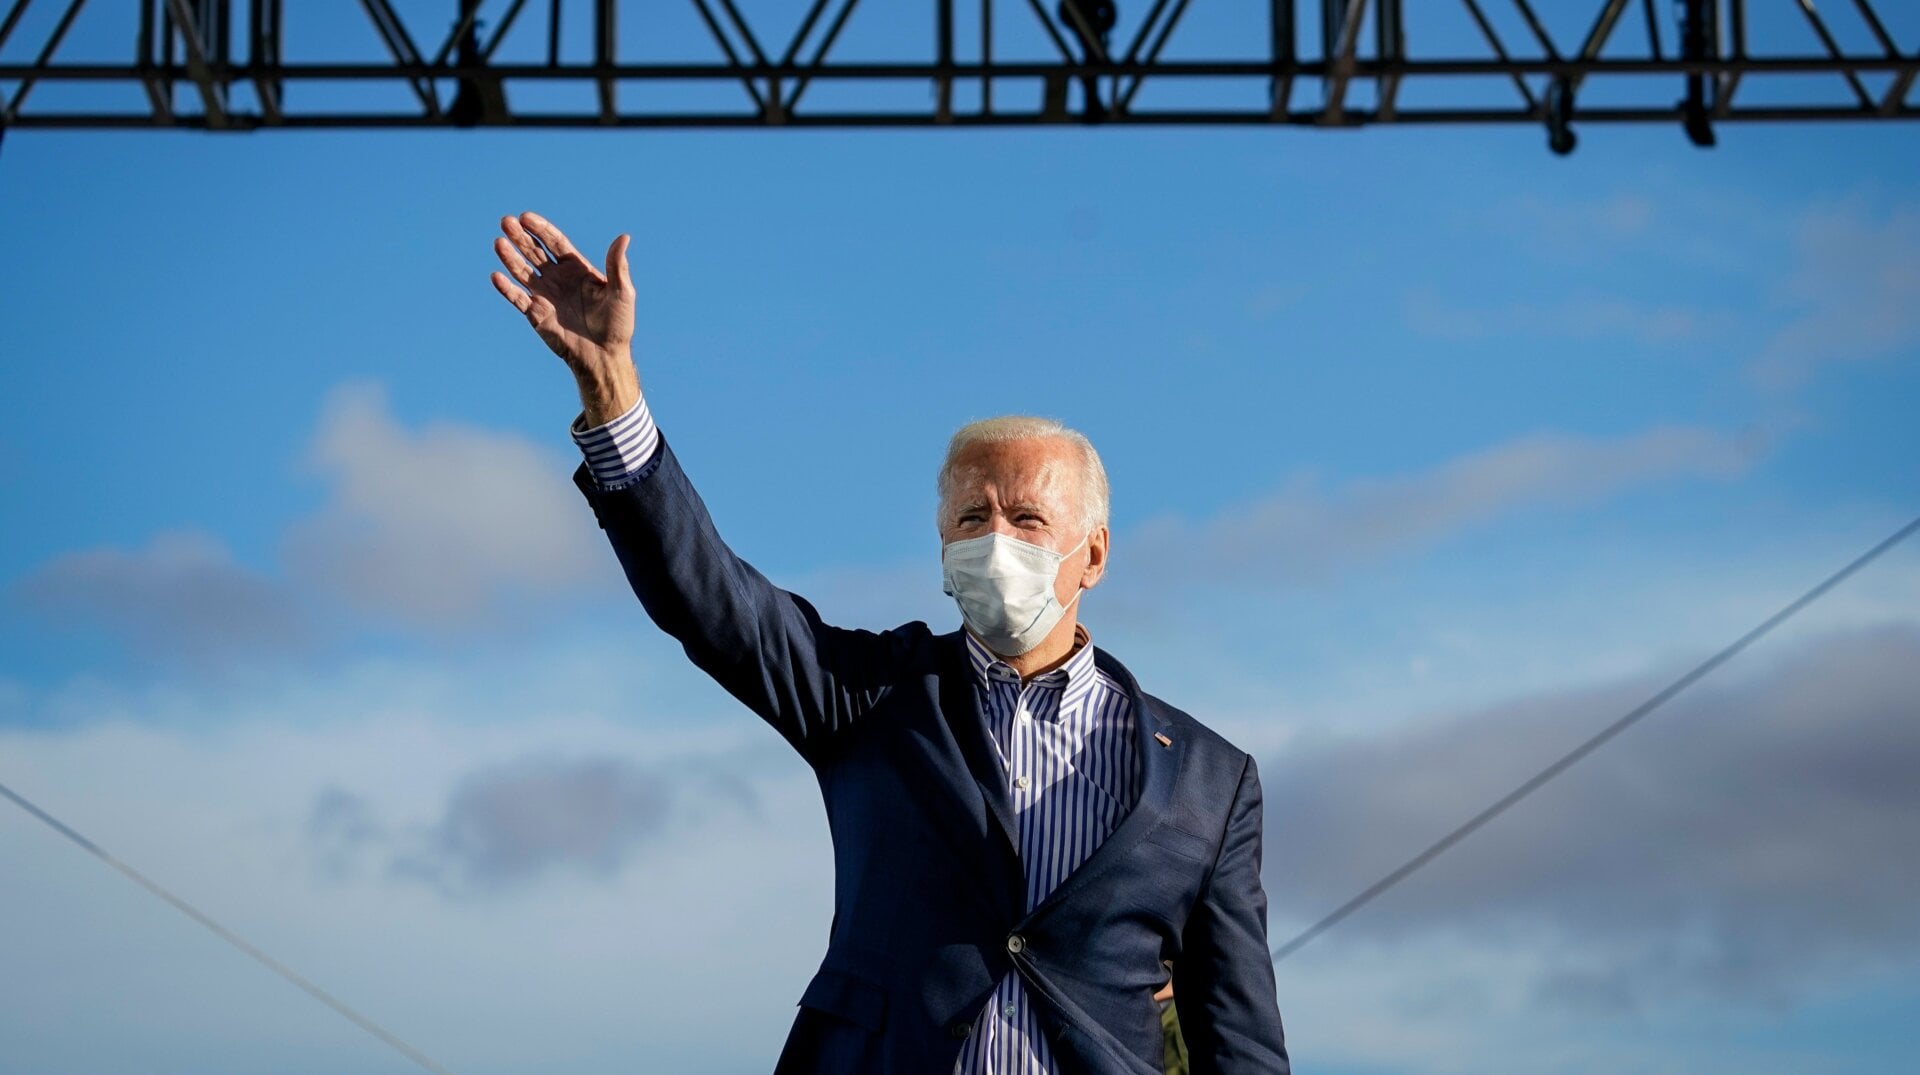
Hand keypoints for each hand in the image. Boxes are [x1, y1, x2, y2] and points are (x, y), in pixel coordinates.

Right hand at [490, 211, 638, 422]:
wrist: (604, 355)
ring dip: (509, 257)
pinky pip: (517, 299)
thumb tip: (624, 237)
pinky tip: (496, 276)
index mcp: (576, 268)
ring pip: (522, 271)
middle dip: (520, 237)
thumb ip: (617, 265)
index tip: (526, 217)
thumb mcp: (622, 292)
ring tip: (498, 242)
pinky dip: (506, 288)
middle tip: (505, 221)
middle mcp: (558, 278)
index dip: (540, 229)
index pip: (555, 242)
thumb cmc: (617, 324)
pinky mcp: (536, 314)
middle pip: (535, 252)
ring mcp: (545, 295)